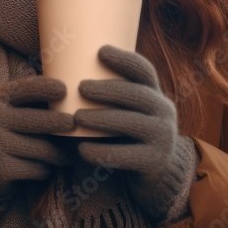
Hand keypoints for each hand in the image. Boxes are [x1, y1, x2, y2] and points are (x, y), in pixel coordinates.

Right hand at [0, 75, 74, 205]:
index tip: (63, 90)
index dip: (44, 87)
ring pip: (42, 149)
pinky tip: (41, 168)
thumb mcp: (15, 109)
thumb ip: (36, 99)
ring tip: (65, 155)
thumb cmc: (10, 130)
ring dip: (58, 154)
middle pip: (37, 121)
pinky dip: (44, 170)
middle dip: (61, 123)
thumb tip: (73, 91)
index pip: (23, 89)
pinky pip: (37, 169)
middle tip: (74, 125)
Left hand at [73, 45, 197, 224]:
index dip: (125, 59)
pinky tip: (82, 150)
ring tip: (77, 117)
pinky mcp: (155, 163)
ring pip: (132, 123)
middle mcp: (164, 112)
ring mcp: (163, 138)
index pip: (144, 71)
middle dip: (109, 89)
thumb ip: (108, 95)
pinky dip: (103, 152)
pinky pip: (127, 156)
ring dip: (103, 118)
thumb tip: (63, 69)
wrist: (153, 175)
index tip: (100, 51)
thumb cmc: (126, 135)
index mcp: (154, 94)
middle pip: (138, 95)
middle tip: (81, 87)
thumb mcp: (126, 111)